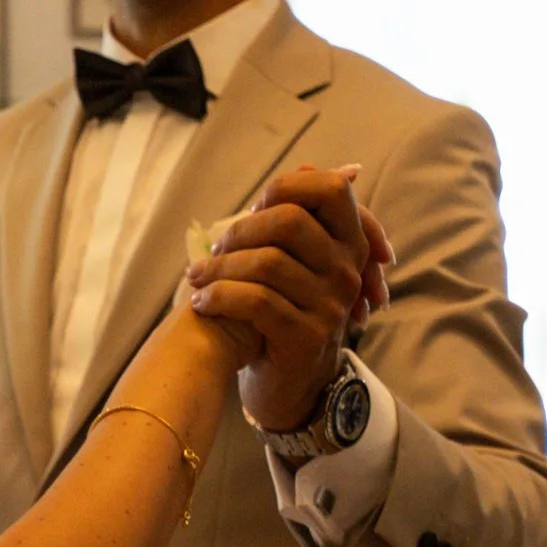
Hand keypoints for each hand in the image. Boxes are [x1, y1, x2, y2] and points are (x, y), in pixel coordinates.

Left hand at [186, 164, 393, 434]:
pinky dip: (218, 297)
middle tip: (216, 251)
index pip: (329, 189)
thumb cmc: (280, 310)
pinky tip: (201, 304)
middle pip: (288, 221)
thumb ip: (296, 214)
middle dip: (240, 231)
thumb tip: (304, 164)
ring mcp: (331, 306)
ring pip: (267, 263)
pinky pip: (256, 302)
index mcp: (348, 243)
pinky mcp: (307, 337)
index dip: (285, 189)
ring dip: (218, 268)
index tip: (255, 210)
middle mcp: (347, 271)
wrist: (287, 383)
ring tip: (197, 279)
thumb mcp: (292, 261)